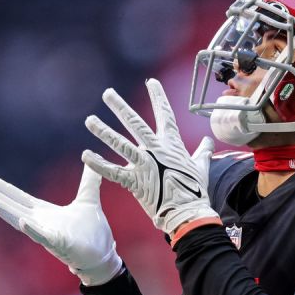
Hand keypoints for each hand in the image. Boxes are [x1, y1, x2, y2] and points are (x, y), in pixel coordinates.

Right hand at [0, 164, 123, 285]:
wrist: (103, 256)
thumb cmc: (93, 232)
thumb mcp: (89, 199)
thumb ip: (88, 180)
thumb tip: (92, 158)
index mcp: (46, 212)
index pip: (20, 197)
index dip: (4, 188)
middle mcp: (42, 222)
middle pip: (15, 207)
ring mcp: (48, 233)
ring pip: (22, 221)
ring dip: (7, 212)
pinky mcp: (59, 244)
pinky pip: (42, 236)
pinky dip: (32, 229)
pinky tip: (22, 221)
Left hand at [82, 79, 218, 236]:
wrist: (187, 212)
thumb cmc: (195, 189)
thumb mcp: (200, 166)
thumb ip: (202, 152)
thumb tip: (208, 142)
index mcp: (171, 144)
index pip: (164, 114)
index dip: (158, 97)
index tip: (151, 82)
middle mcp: (154, 149)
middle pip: (134, 123)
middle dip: (119, 107)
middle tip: (107, 94)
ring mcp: (143, 164)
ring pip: (119, 143)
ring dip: (103, 131)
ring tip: (89, 120)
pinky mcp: (133, 181)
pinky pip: (112, 171)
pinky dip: (98, 164)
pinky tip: (85, 155)